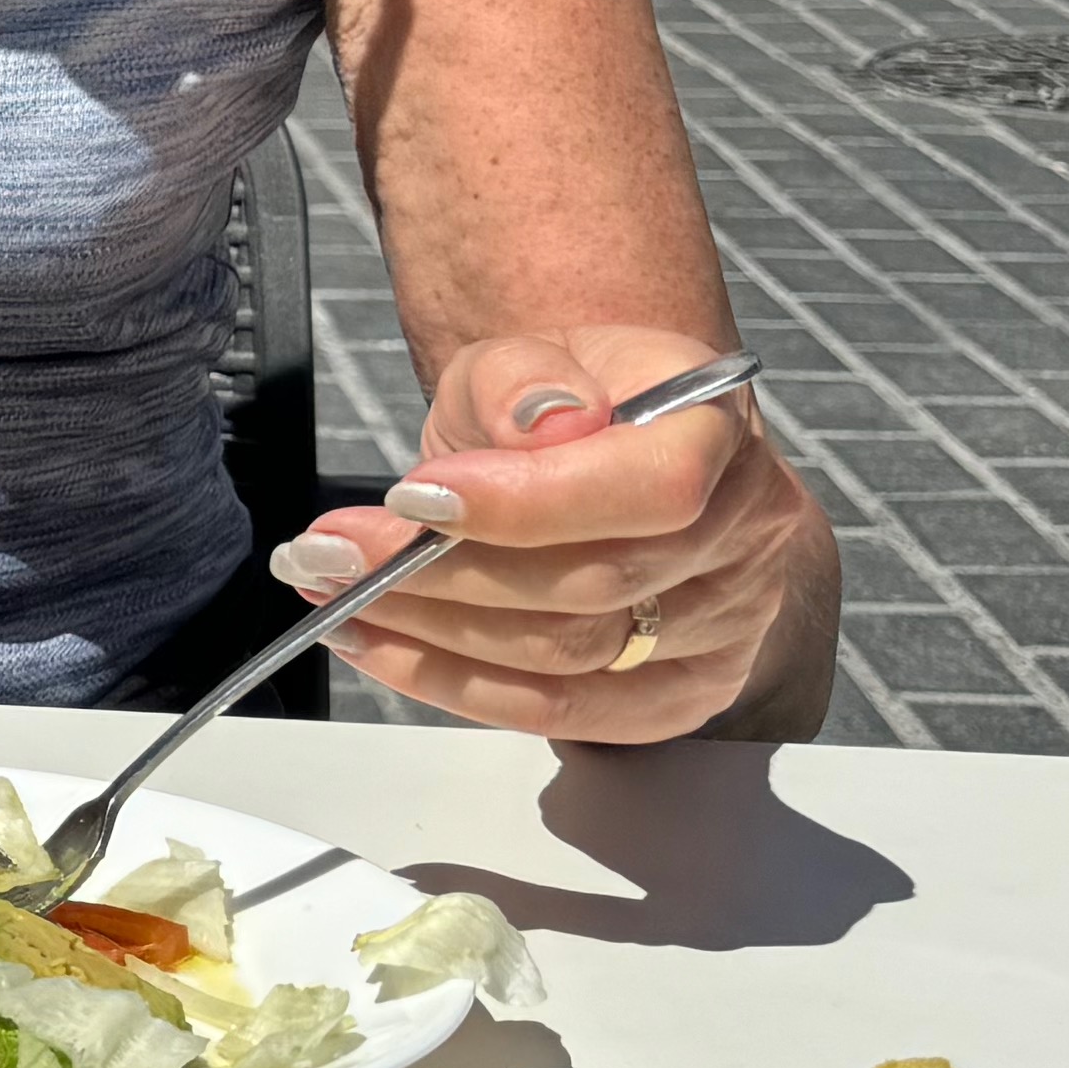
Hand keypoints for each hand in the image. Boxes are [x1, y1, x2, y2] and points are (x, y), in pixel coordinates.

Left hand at [269, 332, 834, 743]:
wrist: (593, 446)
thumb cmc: (559, 402)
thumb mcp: (525, 355)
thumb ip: (520, 379)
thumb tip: (536, 423)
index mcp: (717, 433)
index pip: (649, 488)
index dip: (527, 505)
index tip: (410, 497)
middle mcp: (742, 538)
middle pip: (591, 586)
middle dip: (438, 575)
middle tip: (327, 550)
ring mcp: (723, 627)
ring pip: (567, 660)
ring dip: (429, 634)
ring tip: (333, 591)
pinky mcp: (678, 693)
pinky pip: (562, 712)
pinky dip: (454, 684)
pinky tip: (379, 643)